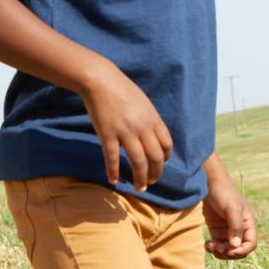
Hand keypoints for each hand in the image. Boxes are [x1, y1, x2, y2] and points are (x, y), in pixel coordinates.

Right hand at [79, 65, 173, 191]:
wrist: (101, 80)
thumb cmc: (122, 90)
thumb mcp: (144, 104)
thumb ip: (150, 120)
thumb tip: (154, 137)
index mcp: (153, 119)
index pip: (167, 145)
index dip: (166, 158)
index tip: (161, 164)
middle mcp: (142, 127)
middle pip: (156, 157)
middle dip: (156, 173)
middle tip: (151, 182)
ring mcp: (125, 132)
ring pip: (138, 162)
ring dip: (140, 178)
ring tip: (140, 188)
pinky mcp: (107, 134)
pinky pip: (112, 158)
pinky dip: (113, 172)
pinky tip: (113, 181)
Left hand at [202, 165, 256, 259]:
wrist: (208, 183)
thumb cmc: (223, 193)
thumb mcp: (231, 208)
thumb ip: (235, 227)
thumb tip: (236, 246)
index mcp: (248, 223)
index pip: (250, 244)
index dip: (241, 251)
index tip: (230, 250)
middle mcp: (240, 229)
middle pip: (239, 249)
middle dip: (229, 252)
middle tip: (218, 248)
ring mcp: (228, 230)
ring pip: (228, 250)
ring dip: (220, 252)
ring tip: (210, 246)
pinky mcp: (217, 230)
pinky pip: (218, 246)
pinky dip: (213, 249)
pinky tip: (207, 244)